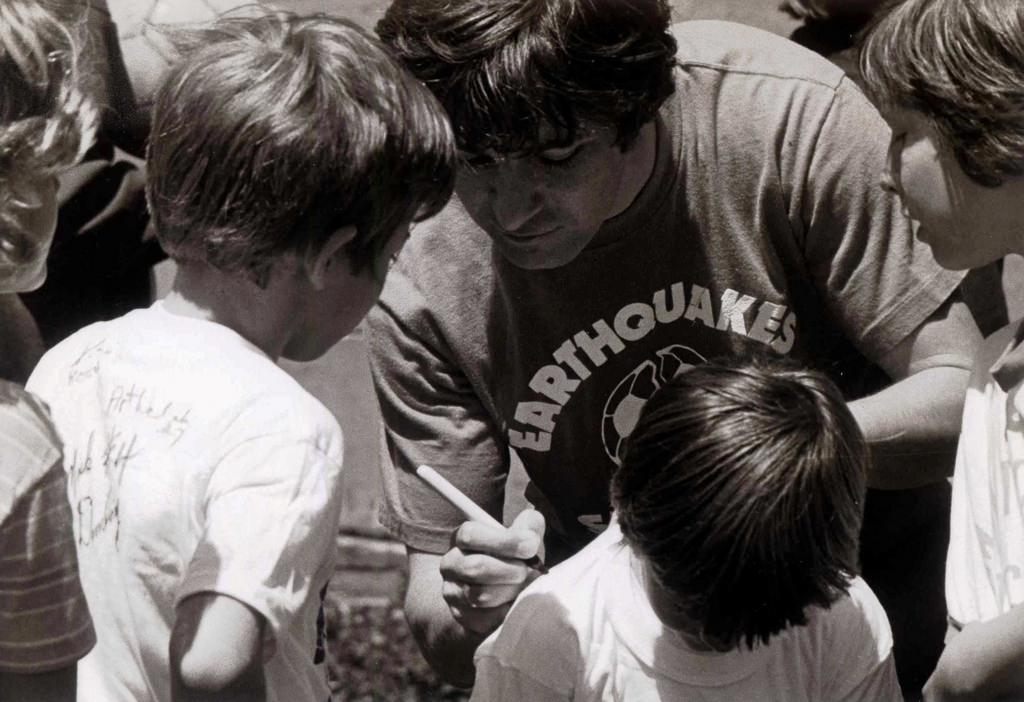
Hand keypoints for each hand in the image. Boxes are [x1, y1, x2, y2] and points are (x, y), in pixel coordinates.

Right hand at [439, 509, 545, 635]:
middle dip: (511, 570)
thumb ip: (528, 527)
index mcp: (462, 538)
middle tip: (527, 572)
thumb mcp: (522, 538)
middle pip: (476, 567)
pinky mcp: (461, 617)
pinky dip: (506, 611)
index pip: (470, 535)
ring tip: (521, 588)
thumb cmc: (514, 559)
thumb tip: (530, 534)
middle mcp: (451, 564)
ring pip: (480, 596)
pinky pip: (486, 619)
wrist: (502, 592)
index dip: (505, 540)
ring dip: (510, 592)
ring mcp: (452, 592)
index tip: (531, 545)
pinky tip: (514, 603)